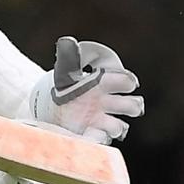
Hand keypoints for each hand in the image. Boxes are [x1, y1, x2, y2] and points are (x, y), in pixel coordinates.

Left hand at [28, 36, 143, 143]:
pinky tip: (90, 135)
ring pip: (120, 126)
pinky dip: (98, 139)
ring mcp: (100, 120)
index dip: (128, 81)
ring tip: (107, 126)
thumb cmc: (64, 84)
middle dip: (132, 106)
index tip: (124, 82)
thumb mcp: (64, 69)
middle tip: (125, 106)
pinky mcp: (90, 134)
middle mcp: (107, 103)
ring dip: (117, 127)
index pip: (127, 81)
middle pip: (133, 105)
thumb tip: (67, 42)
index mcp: (106, 84)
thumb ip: (68, 57)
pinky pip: (101, 141)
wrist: (50, 105)